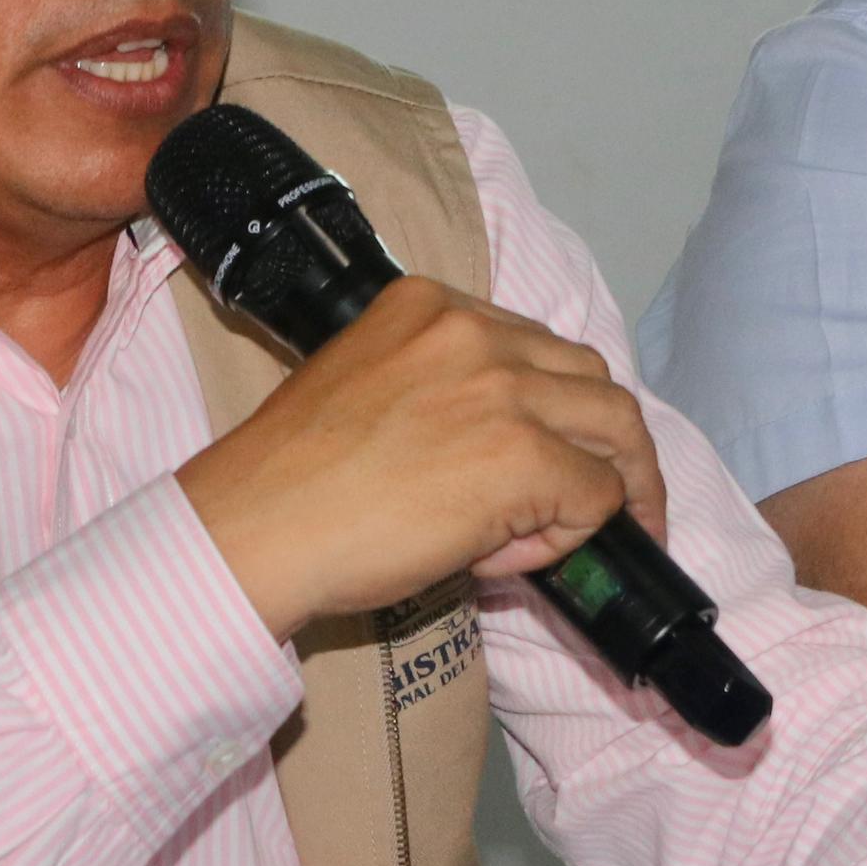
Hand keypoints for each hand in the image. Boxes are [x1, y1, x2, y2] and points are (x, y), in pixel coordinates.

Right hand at [177, 276, 670, 637]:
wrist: (253, 528)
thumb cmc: (290, 482)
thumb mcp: (368, 391)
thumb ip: (442, 396)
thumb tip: (502, 454)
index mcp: (428, 306)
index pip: (532, 343)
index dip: (551, 404)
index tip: (553, 448)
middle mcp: (474, 332)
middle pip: (588, 375)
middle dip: (605, 438)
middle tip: (604, 492)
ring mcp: (504, 390)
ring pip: (613, 425)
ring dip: (613, 480)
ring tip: (591, 527)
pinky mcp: (523, 456)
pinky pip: (594, 493)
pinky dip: (574, 531)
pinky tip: (514, 559)